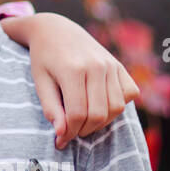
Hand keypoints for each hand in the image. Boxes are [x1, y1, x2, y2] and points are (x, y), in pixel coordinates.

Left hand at [6, 13, 139, 148]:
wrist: (56, 30)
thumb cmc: (44, 58)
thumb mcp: (40, 82)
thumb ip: (50, 108)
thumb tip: (62, 135)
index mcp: (73, 69)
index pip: (78, 113)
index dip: (70, 132)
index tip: (60, 141)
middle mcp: (96, 66)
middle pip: (99, 114)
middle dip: (84, 130)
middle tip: (70, 132)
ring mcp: (111, 65)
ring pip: (116, 108)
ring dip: (101, 122)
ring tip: (83, 121)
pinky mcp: (120, 66)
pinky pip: (129, 94)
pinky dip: (118, 106)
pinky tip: (100, 105)